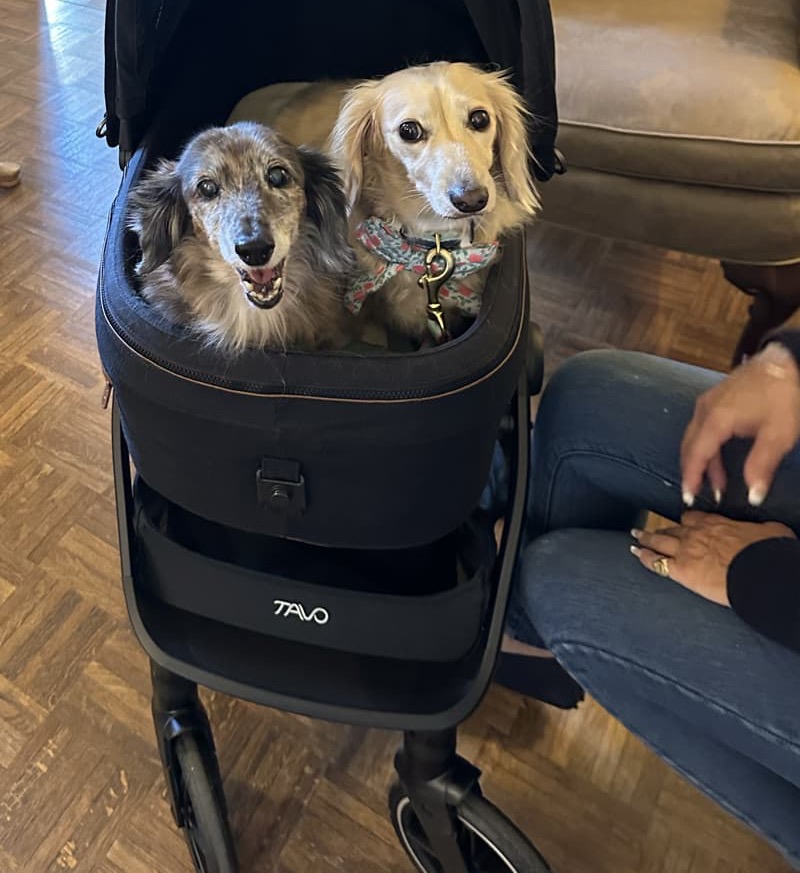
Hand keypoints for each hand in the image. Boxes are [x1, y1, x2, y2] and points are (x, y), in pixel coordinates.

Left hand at [631, 511, 795, 604]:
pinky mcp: (680, 569)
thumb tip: (767, 531)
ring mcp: (685, 550)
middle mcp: (697, 533)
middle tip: (650, 526)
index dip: (687, 519)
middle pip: (673, 527)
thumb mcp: (769, 533)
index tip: (683, 520)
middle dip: (662, 527)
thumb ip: (760, 530)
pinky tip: (635, 552)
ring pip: (659, 540)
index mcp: (716, 523)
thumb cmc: (767, 553)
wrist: (759, 573)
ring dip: (646, 537)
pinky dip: (643, 556)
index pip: (694, 517)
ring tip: (636, 535)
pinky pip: (655, 561)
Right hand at [681, 343, 799, 506]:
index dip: (691, 477)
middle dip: (694, 471)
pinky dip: (707, 445)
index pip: (695, 455)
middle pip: (690, 446)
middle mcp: (705, 410)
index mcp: (716, 420)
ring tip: (717, 481)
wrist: (788, 360)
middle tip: (699, 493)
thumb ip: (761, 466)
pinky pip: (702, 426)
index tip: (688, 497)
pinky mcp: (717, 397)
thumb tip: (754, 497)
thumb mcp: (778, 435)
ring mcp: (709, 401)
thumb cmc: (784, 395)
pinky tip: (720, 454)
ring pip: (695, 436)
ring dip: (703, 459)